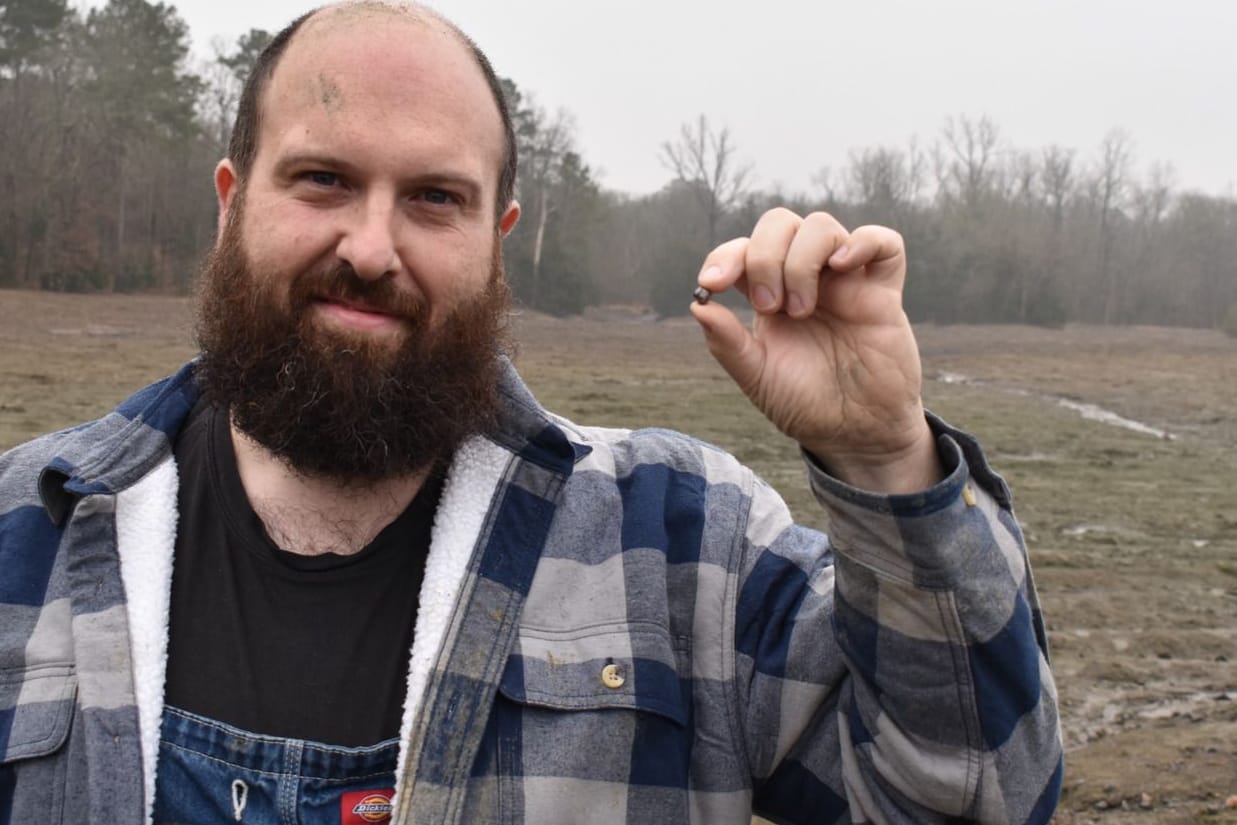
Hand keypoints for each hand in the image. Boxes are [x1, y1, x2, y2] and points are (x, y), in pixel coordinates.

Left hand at [690, 208, 940, 493]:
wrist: (855, 434)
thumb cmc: (806, 403)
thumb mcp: (757, 377)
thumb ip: (727, 343)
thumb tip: (698, 306)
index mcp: (769, 295)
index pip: (743, 250)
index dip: (724, 257)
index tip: (711, 284)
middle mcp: (805, 279)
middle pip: (780, 224)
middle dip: (764, 256)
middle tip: (769, 306)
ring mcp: (844, 282)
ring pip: (822, 226)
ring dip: (801, 260)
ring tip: (802, 310)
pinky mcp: (882, 293)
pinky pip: (884, 244)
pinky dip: (863, 242)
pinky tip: (843, 265)